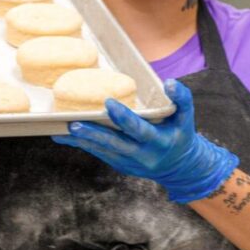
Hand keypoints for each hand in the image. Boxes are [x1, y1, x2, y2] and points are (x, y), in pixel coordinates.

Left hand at [51, 79, 238, 203]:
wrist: (181, 168)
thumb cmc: (180, 135)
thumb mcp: (186, 118)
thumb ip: (181, 99)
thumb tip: (169, 82)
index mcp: (158, 141)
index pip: (139, 129)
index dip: (124, 118)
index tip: (108, 103)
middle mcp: (143, 155)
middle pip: (115, 144)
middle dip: (95, 134)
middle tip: (75, 123)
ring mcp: (129, 162)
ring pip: (103, 151)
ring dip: (82, 140)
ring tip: (64, 129)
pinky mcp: (119, 165)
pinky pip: (99, 154)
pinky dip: (82, 144)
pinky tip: (64, 136)